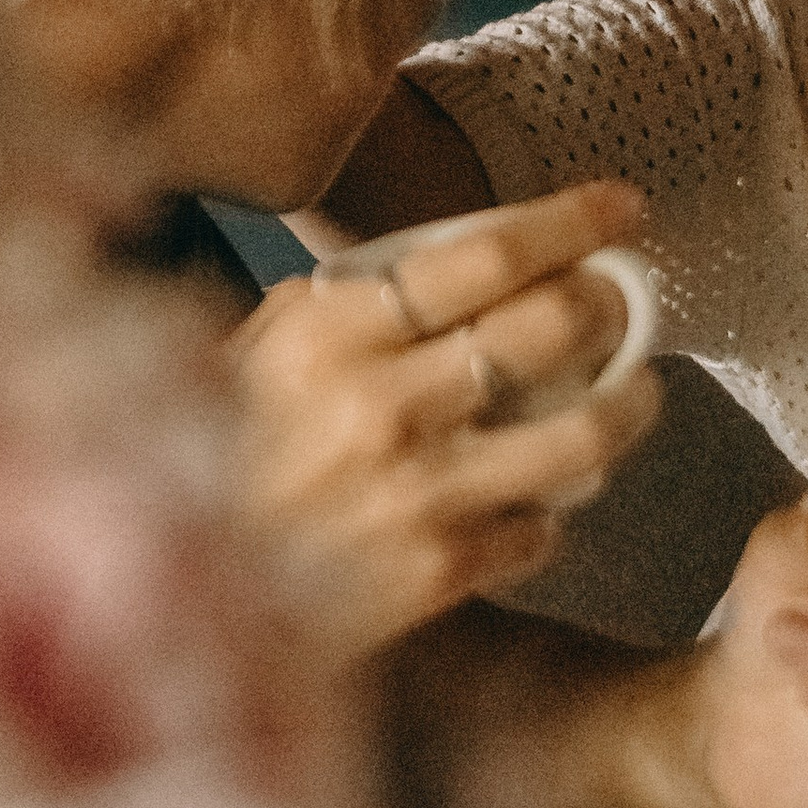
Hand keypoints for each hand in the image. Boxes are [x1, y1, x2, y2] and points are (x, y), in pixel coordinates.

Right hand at [231, 184, 661, 653]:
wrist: (174, 599)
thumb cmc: (222, 465)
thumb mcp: (259, 352)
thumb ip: (345, 296)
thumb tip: (441, 248)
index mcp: (330, 332)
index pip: (487, 252)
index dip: (572, 222)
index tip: (619, 208)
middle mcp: (378, 405)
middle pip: (552, 325)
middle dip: (609, 304)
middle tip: (620, 302)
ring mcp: (413, 492)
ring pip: (581, 430)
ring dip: (626, 405)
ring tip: (633, 393)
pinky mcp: (435, 572)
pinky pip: (540, 527)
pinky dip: (547, 512)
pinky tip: (532, 500)